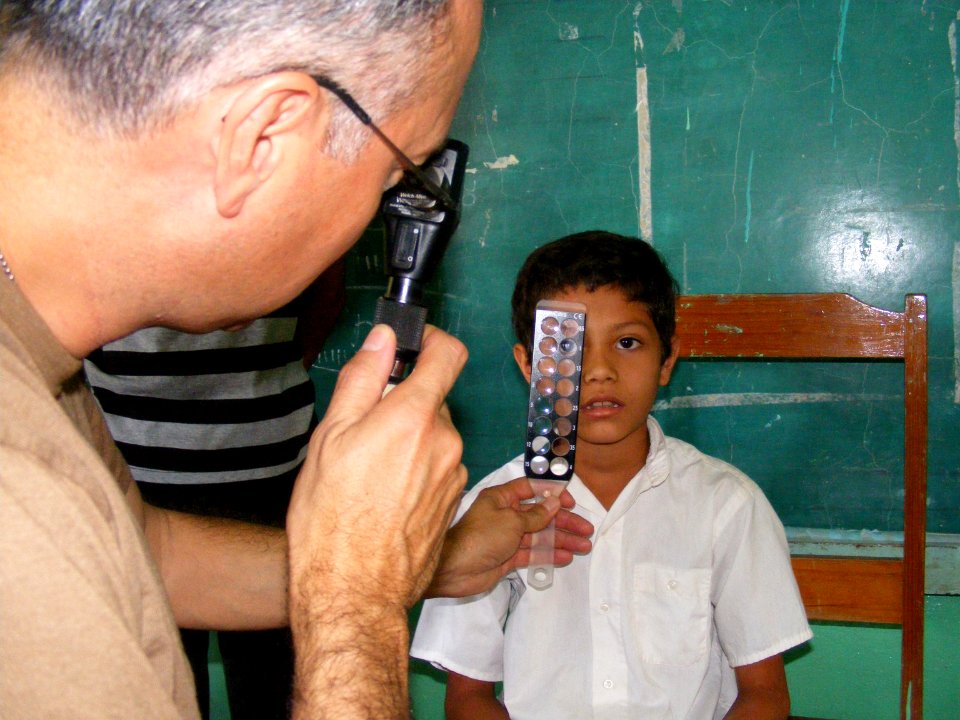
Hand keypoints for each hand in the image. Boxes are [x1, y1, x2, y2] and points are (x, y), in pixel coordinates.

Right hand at [287, 324, 468, 609]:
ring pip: (436, 436)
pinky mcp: (455, 500)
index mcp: (414, 417)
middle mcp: (445, 441)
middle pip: (434, 399)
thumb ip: (362, 380)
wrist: (354, 589)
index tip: (414, 344)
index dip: (432, 341)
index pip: (449, 354)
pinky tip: (386, 495)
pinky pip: (440, 467)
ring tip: (371, 472)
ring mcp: (455, 473)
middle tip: (365, 430)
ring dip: (411, 440)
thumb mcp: (331, 437)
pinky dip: (419, 469)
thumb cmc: (331, 518)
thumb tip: (383, 340)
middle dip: (405, 403)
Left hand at [426, 477, 593, 597]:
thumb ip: (536, 514)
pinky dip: (548, 554)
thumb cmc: (482, 537)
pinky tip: (566, 557)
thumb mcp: (512, 521)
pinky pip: (532, 553)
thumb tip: (555, 502)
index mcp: (501, 498)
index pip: (531, 490)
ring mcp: (507, 537)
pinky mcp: (508, 557)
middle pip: (540, 515)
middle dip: (563, 522)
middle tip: (586, 530)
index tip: (570, 502)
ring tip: (584, 546)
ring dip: (561, 539)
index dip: (551, 494)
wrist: (454, 570)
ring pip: (539, 535)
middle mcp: (505, 515)